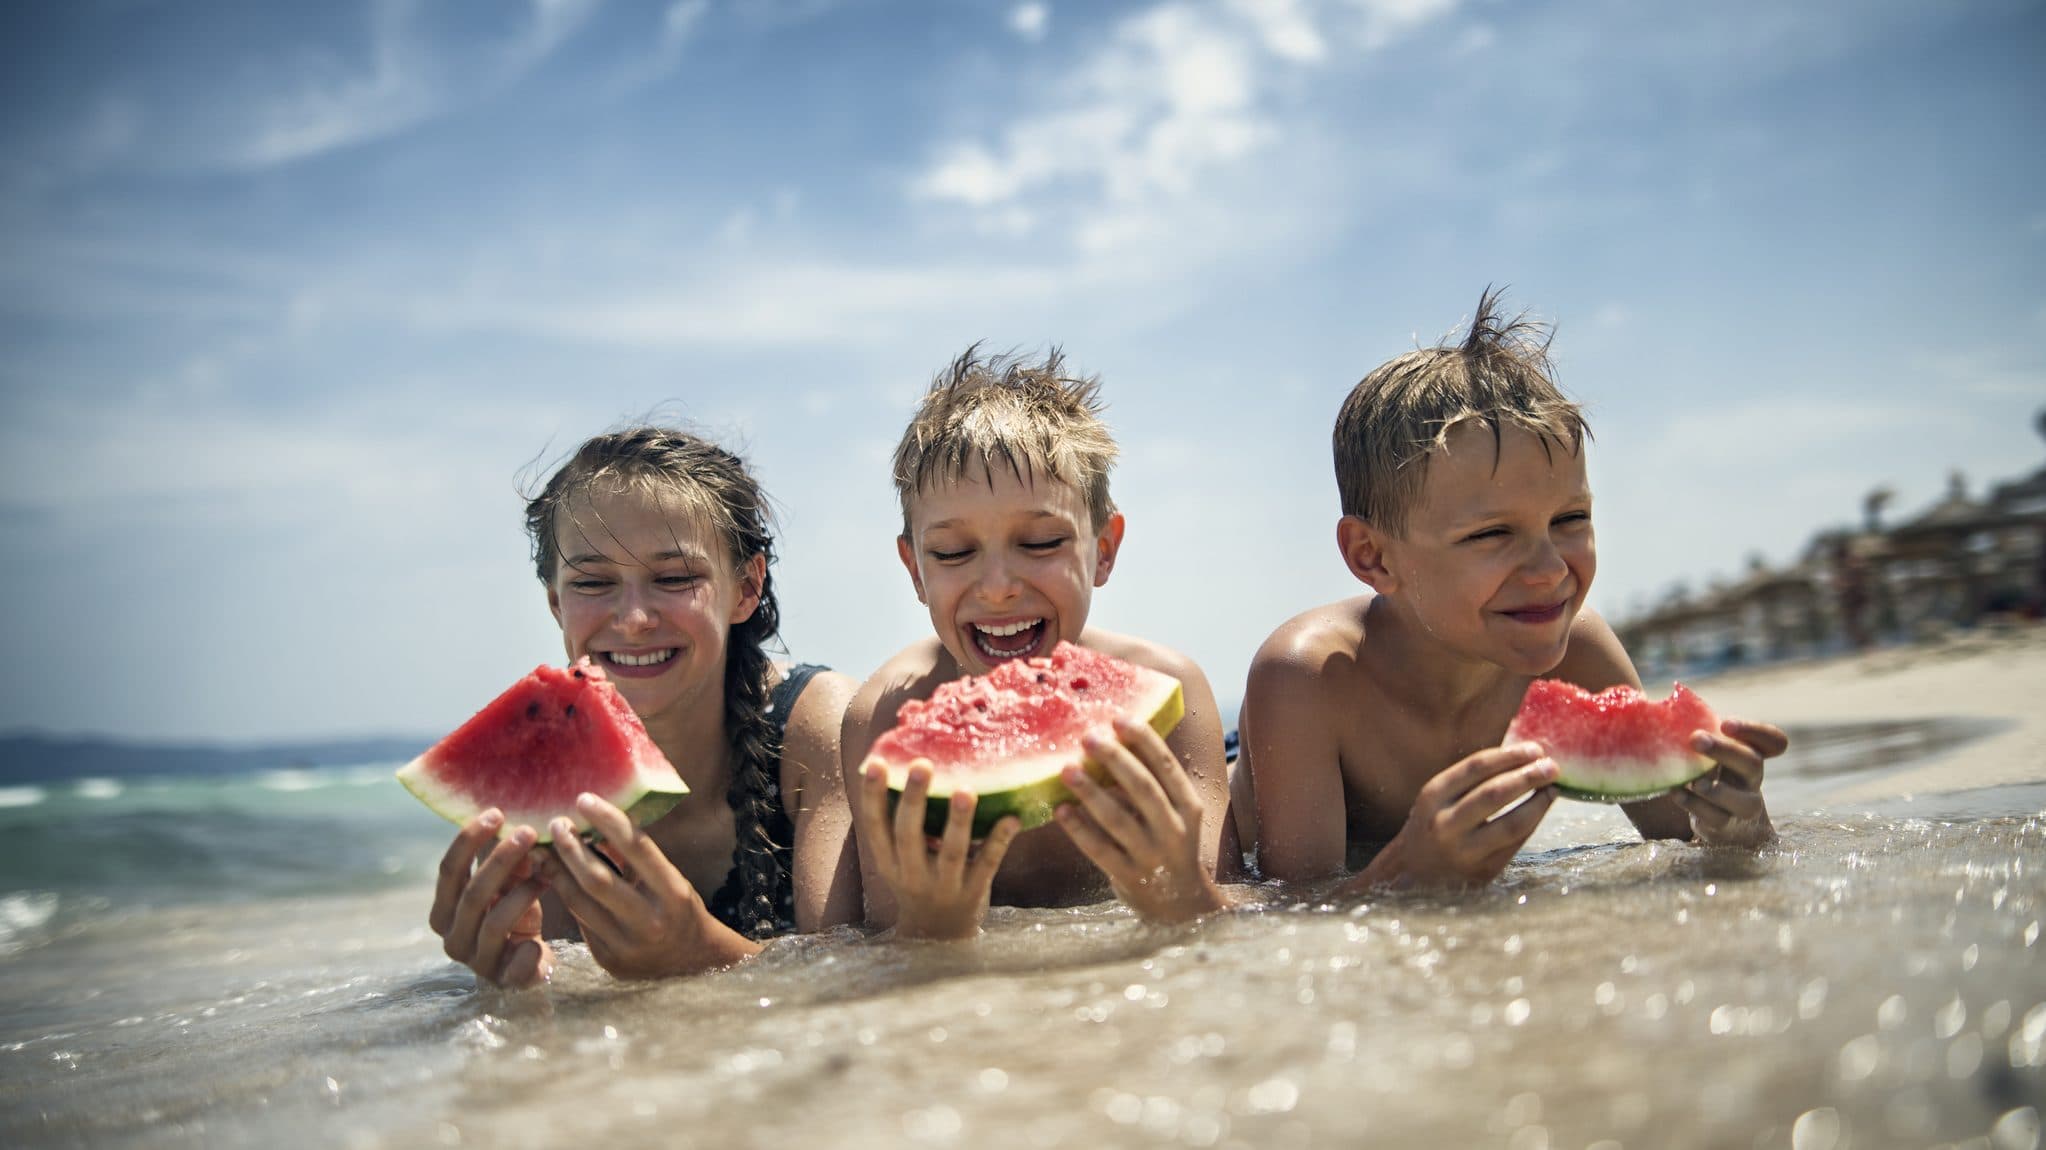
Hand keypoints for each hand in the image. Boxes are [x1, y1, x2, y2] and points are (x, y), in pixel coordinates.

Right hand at [429, 809, 554, 988]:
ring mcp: (475, 961)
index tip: (496, 813)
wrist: (529, 963)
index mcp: (444, 911)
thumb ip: (506, 860)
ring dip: (523, 895)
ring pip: (494, 923)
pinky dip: (527, 950)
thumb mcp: (508, 884)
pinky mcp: (502, 981)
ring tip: (548, 874)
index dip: (468, 841)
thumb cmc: (514, 914)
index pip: (448, 871)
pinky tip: (538, 942)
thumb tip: (515, 821)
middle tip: (530, 832)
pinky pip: (514, 963)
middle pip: (472, 894)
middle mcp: (452, 937)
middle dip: (501, 860)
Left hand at [535, 794, 759, 979]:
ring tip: (544, 849)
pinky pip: (580, 921)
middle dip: (570, 848)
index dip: (607, 820)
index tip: (584, 799)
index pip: (636, 848)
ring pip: (579, 902)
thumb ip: (635, 857)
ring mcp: (626, 945)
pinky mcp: (608, 960)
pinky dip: (566, 896)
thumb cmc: (679, 909)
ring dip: (557, 872)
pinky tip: (554, 877)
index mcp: (672, 893)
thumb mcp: (669, 879)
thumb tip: (597, 822)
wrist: (692, 962)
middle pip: (597, 879)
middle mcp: (650, 922)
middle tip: (556, 824)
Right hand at [857, 760, 1020, 939]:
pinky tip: (1011, 818)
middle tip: (922, 765)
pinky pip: (987, 864)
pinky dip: (999, 841)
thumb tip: (903, 762)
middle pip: (909, 834)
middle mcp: (911, 874)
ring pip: (951, 852)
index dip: (872, 795)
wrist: (938, 934)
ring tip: (966, 791)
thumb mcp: (899, 858)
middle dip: (915, 799)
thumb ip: (899, 823)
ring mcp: (943, 886)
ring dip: (958, 820)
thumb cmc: (919, 879)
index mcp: (888, 860)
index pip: (874, 824)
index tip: (875, 763)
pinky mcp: (972, 893)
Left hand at [1055, 717, 1226, 922]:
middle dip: (1115, 760)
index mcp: (1189, 807)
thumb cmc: (1170, 845)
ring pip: (1118, 819)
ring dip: (1090, 792)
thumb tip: (1112, 743)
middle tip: (1088, 737)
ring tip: (1066, 770)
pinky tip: (1061, 811)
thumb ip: (1152, 786)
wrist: (1182, 904)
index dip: (1144, 740)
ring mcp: (1152, 856)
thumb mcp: (1176, 815)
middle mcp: (1174, 830)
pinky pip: (1100, 849)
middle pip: (1143, 789)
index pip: (1167, 767)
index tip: (1119, 717)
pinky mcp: (1130, 877)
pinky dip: (1079, 829)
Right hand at [1359, 743, 1558, 890]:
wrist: (1412, 872)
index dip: (1510, 756)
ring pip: (1512, 824)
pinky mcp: (1483, 871)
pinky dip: (1533, 823)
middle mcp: (1446, 823)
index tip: (1535, 749)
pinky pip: (1515, 844)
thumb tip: (1526, 758)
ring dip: (1538, 804)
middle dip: (1529, 777)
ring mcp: (1464, 851)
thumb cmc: (1434, 824)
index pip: (1477, 767)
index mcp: (1433, 796)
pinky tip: (1541, 810)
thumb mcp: (1439, 797)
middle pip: (1495, 793)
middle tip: (1552, 767)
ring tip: (1552, 789)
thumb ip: (1472, 780)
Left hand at [1673, 718, 1782, 847]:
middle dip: (1724, 750)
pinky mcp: (1725, 825)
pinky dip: (1695, 805)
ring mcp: (1743, 804)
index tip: (1726, 723)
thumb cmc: (1706, 771)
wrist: (1720, 820)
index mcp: (1751, 753)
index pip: (1772, 741)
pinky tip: (1677, 793)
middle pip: (1752, 763)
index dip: (1754, 731)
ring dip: (1716, 789)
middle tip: (1696, 739)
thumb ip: (1695, 731)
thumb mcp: (1707, 751)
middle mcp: (1752, 778)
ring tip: (1695, 782)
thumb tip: (1647, 703)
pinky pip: (1716, 818)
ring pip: (1742, 800)